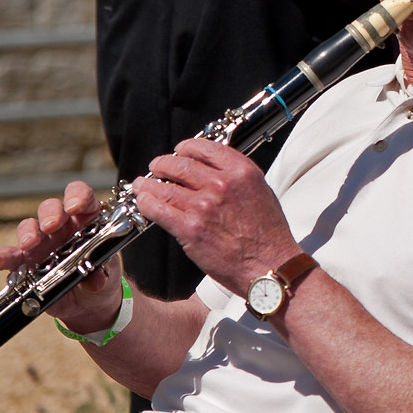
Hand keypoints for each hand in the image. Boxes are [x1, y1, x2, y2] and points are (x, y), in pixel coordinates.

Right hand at [0, 181, 121, 333]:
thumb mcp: (107, 277)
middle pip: (51, 209)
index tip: (75, 206)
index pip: (82, 197)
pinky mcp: (24, 264)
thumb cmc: (100, 279)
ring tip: (29, 245)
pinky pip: (9, 257)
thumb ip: (101, 274)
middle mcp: (60, 228)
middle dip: (50, 214)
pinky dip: (1, 258)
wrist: (87, 304)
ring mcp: (40, 244)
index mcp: (85, 221)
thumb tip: (95, 280)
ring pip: (28, 228)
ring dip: (28, 234)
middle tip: (52, 226)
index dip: (78, 196)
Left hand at [132, 135, 300, 297]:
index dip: (186, 147)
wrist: (269, 265)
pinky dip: (146, 203)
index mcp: (242, 172)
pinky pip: (158, 209)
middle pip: (181, 164)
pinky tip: (143, 202)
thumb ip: (237, 178)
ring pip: (164, 187)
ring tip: (142, 185)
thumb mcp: (261, 192)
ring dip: (148, 184)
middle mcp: (222, 184)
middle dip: (163, 164)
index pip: (205, 148)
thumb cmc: (268, 235)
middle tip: (156, 167)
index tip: (179, 150)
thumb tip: (212, 171)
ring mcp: (204, 206)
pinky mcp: (189, 228)